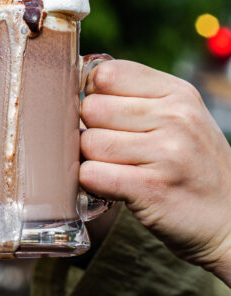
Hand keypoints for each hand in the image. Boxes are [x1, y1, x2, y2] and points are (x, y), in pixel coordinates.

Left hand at [80, 59, 230, 285]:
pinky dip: (92, 184)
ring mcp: (166, 153)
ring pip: (88, 142)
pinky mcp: (152, 189)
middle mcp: (175, 117)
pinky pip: (92, 175)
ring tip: (117, 169)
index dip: (94, 94)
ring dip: (92, 160)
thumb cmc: (193, 168)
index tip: (104, 116)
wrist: (230, 221)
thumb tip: (79, 86)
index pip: (107, 74)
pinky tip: (111, 187)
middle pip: (92, 108)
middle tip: (112, 149)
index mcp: (177, 93)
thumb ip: (137, 98)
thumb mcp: (181, 118)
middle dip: (92, 129)